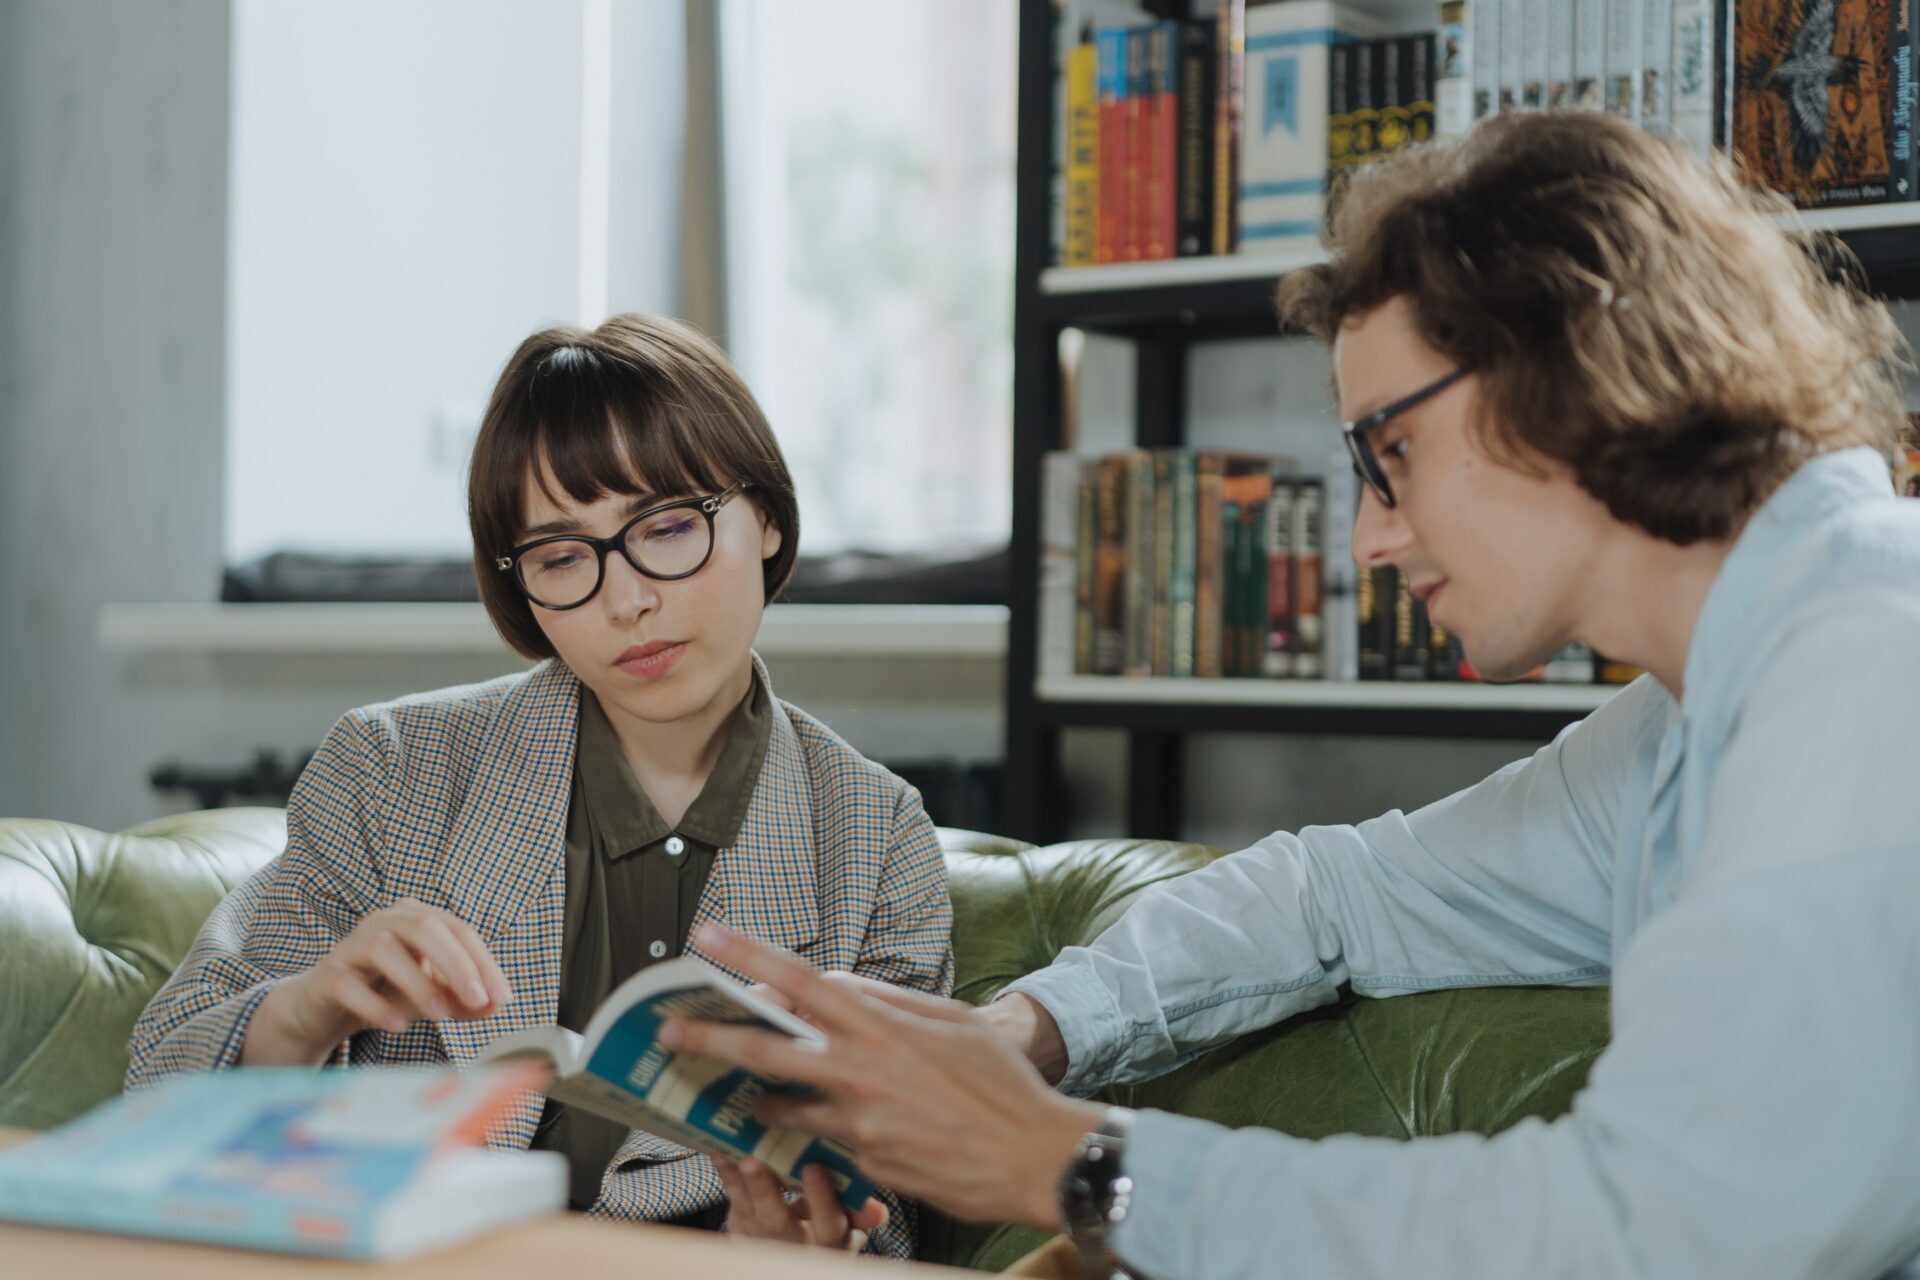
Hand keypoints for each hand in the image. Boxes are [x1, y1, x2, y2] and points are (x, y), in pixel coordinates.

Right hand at [244, 896, 512, 1064]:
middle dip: (456, 963)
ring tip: (440, 1014)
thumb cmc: (387, 992)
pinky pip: (349, 985)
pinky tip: (397, 1025)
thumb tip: (496, 1005)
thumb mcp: (433, 994)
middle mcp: (384, 921)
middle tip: (477, 999)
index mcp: (416, 918)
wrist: (327, 1008)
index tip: (502, 996)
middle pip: (424, 927)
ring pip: (384, 949)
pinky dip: (376, 1005)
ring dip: (417, 982)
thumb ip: (464, 998)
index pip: (458, 930)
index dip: (484, 962)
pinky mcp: (328, 976)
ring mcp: (352, 946)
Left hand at [661, 925, 1105, 1228]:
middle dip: (709, 1036)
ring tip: (734, 1090)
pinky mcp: (866, 1164)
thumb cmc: (1001, 1086)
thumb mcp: (954, 1023)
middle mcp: (862, 1071)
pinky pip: (823, 1142)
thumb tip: (841, 983)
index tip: (708, 937)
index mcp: (883, 1026)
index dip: (750, 957)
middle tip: (666, 1030)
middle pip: (767, 1049)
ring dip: (755, 1096)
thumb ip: (891, 1001)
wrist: (1035, 1157)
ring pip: (784, 1105)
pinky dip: (809, 1131)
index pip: (802, 981)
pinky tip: (804, 1127)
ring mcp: (859, 1122)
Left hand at [710, 1156, 887, 1250]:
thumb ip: (861, 1215)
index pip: (829, 1226)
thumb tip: (878, 1210)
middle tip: (756, 1163)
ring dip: (740, 1183)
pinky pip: (733, 1202)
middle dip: (767, 1192)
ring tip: (735, 1157)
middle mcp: (794, 1245)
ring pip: (751, 1213)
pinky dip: (727, 1178)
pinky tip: (721, 1153)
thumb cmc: (828, 1225)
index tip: (813, 1168)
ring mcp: (764, 1237)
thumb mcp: (851, 1226)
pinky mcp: (742, 1226)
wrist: (790, 1251)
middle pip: (779, 1223)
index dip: (821, 1200)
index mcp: (830, 1242)